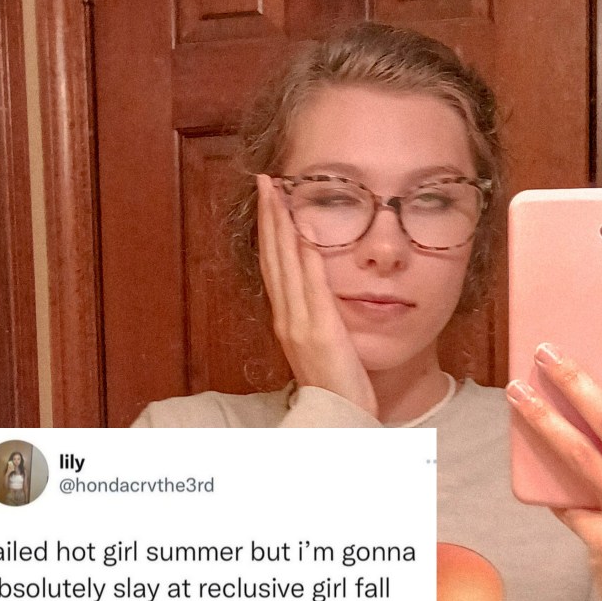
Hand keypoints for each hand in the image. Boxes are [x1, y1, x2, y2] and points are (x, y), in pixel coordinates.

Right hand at [256, 175, 377, 417]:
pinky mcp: (320, 332)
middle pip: (273, 257)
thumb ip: (317, 317)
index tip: (269, 197)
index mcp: (287, 319)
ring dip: (281, 225)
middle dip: (269, 216)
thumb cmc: (334, 386)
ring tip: (277, 192)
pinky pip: (312, 286)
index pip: (275, 265)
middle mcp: (287, 318)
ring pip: (286, 264)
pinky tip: (306, 229)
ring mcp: (300, 324)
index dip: (269, 230)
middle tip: (265, 180)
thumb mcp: (322, 345)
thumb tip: (318, 289)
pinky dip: (307, 256)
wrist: (337, 420)